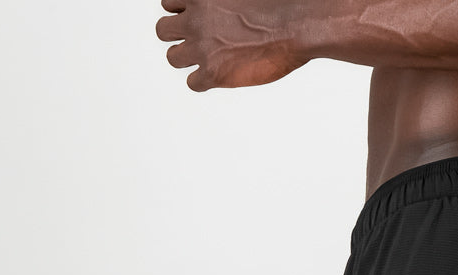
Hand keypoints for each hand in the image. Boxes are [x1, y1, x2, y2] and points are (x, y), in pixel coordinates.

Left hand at [156, 1, 310, 91]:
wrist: (295, 27)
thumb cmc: (276, 6)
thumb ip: (220, 0)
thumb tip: (220, 7)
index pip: (168, 3)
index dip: (181, 14)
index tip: (194, 21)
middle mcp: (196, 20)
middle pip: (162, 31)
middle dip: (177, 37)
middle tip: (196, 43)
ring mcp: (202, 47)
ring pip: (172, 58)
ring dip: (187, 60)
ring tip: (207, 61)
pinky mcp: (213, 73)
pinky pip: (192, 83)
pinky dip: (203, 82)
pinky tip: (219, 76)